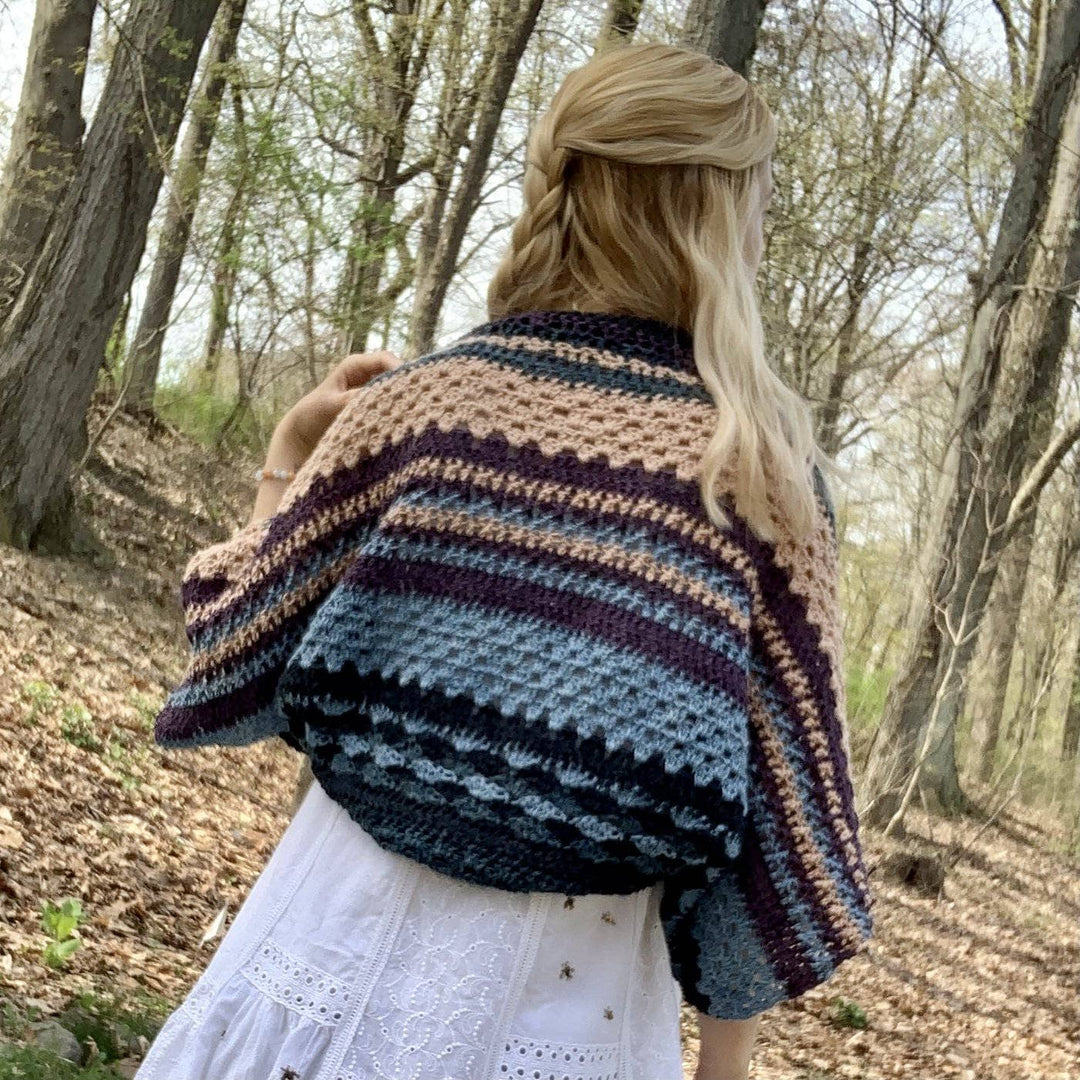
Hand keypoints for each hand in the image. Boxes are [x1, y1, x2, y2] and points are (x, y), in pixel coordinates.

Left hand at [271, 351, 400, 466]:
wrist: (303, 435)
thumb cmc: (312, 415)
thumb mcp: (332, 405)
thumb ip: (355, 398)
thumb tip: (382, 395)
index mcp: (354, 366)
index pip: (384, 359)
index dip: (399, 368)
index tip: (410, 384)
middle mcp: (366, 375)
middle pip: (394, 374)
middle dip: (405, 385)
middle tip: (417, 401)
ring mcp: (371, 391)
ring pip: (395, 390)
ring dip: (402, 400)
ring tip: (412, 413)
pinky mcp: (374, 407)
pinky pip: (390, 405)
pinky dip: (396, 411)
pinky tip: (402, 422)